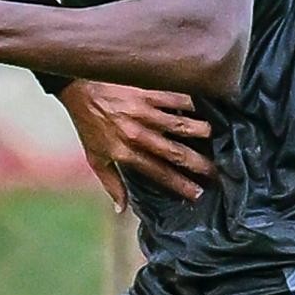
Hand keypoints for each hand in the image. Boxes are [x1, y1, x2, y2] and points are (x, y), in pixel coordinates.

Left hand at [63, 79, 210, 209]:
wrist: (76, 85)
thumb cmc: (87, 123)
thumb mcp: (94, 157)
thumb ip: (111, 184)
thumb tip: (122, 210)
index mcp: (124, 152)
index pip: (158, 173)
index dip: (180, 185)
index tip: (198, 193)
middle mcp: (136, 133)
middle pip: (174, 152)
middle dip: (199, 164)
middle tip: (217, 172)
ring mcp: (142, 111)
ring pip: (180, 124)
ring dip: (201, 132)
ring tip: (218, 138)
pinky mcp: (146, 90)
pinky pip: (175, 98)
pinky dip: (193, 104)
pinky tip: (207, 108)